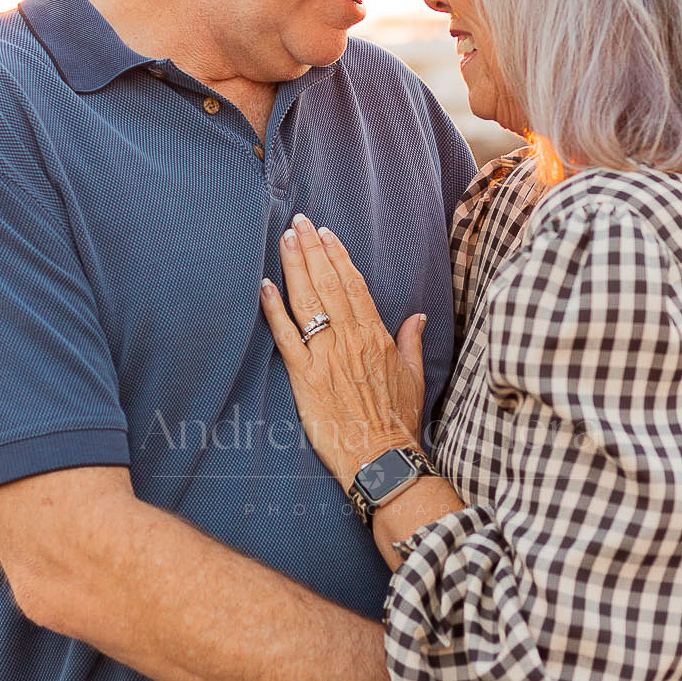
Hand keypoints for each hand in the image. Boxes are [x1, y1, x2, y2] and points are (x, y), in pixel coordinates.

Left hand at [258, 213, 425, 487]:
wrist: (382, 459)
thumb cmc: (398, 422)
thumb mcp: (414, 378)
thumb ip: (411, 343)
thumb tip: (417, 318)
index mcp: (376, 337)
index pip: (354, 285)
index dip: (338, 255)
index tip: (325, 233)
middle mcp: (351, 340)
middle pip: (328, 284)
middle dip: (311, 249)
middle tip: (297, 222)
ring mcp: (327, 357)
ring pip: (308, 302)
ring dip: (294, 267)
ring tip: (283, 240)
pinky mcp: (305, 378)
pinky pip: (286, 337)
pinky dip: (274, 310)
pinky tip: (264, 287)